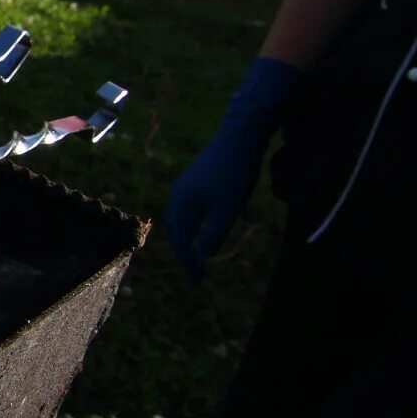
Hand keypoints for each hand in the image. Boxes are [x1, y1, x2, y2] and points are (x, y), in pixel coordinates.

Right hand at [165, 58, 299, 281]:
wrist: (240, 135)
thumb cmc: (235, 174)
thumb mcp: (228, 210)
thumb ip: (213, 236)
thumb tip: (201, 258)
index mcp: (182, 207)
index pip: (181, 244)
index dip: (189, 265)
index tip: (199, 282)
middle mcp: (177, 197)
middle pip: (176, 233)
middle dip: (185, 253)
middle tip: (197, 271)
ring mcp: (184, 187)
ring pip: (181, 220)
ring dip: (187, 238)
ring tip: (198, 253)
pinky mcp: (194, 180)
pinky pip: (187, 209)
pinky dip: (192, 224)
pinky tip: (204, 225)